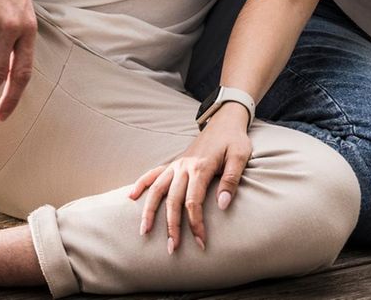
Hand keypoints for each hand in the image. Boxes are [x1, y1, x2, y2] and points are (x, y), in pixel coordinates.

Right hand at [128, 103, 252, 251]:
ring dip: (149, 211)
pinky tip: (131, 196)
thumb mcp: (240, 157)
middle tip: (171, 249)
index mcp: (201, 168)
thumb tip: (223, 205)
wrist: (225, 121)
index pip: (193, 202)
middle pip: (172, 201)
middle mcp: (184, 167)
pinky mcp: (174, 163)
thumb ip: (231, 180)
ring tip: (143, 231)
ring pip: (157, 189)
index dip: (195, 224)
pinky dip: (141, 184)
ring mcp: (176, 165)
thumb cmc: (234, 140)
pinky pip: (153, 173)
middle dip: (171, 226)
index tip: (201, 243)